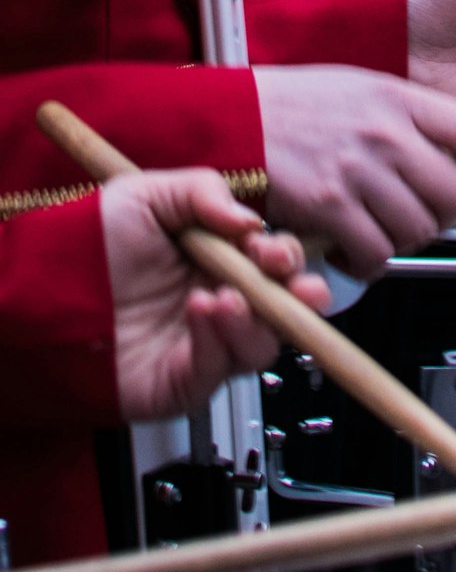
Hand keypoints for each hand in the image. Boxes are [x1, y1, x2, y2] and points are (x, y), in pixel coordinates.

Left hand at [103, 169, 328, 421]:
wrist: (39, 295)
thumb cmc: (85, 246)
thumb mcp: (145, 195)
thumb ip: (202, 191)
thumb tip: (251, 220)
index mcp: (219, 258)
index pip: (276, 262)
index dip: (285, 256)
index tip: (273, 247)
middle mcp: (220, 300)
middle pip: (287, 306)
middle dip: (299, 292)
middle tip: (283, 277)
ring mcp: (205, 344)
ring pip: (263, 344)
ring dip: (257, 318)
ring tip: (225, 295)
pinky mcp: (185, 381)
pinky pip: (221, 369)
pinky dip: (220, 340)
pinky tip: (201, 312)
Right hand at [255, 66, 455, 272]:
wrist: (226, 118)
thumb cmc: (289, 106)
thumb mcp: (362, 90)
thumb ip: (410, 119)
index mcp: (398, 98)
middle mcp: (384, 132)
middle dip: (448, 217)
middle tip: (425, 215)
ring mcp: (358, 169)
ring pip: (420, 230)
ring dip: (405, 241)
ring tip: (378, 227)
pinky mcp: (328, 205)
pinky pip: (376, 253)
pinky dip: (368, 262)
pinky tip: (350, 247)